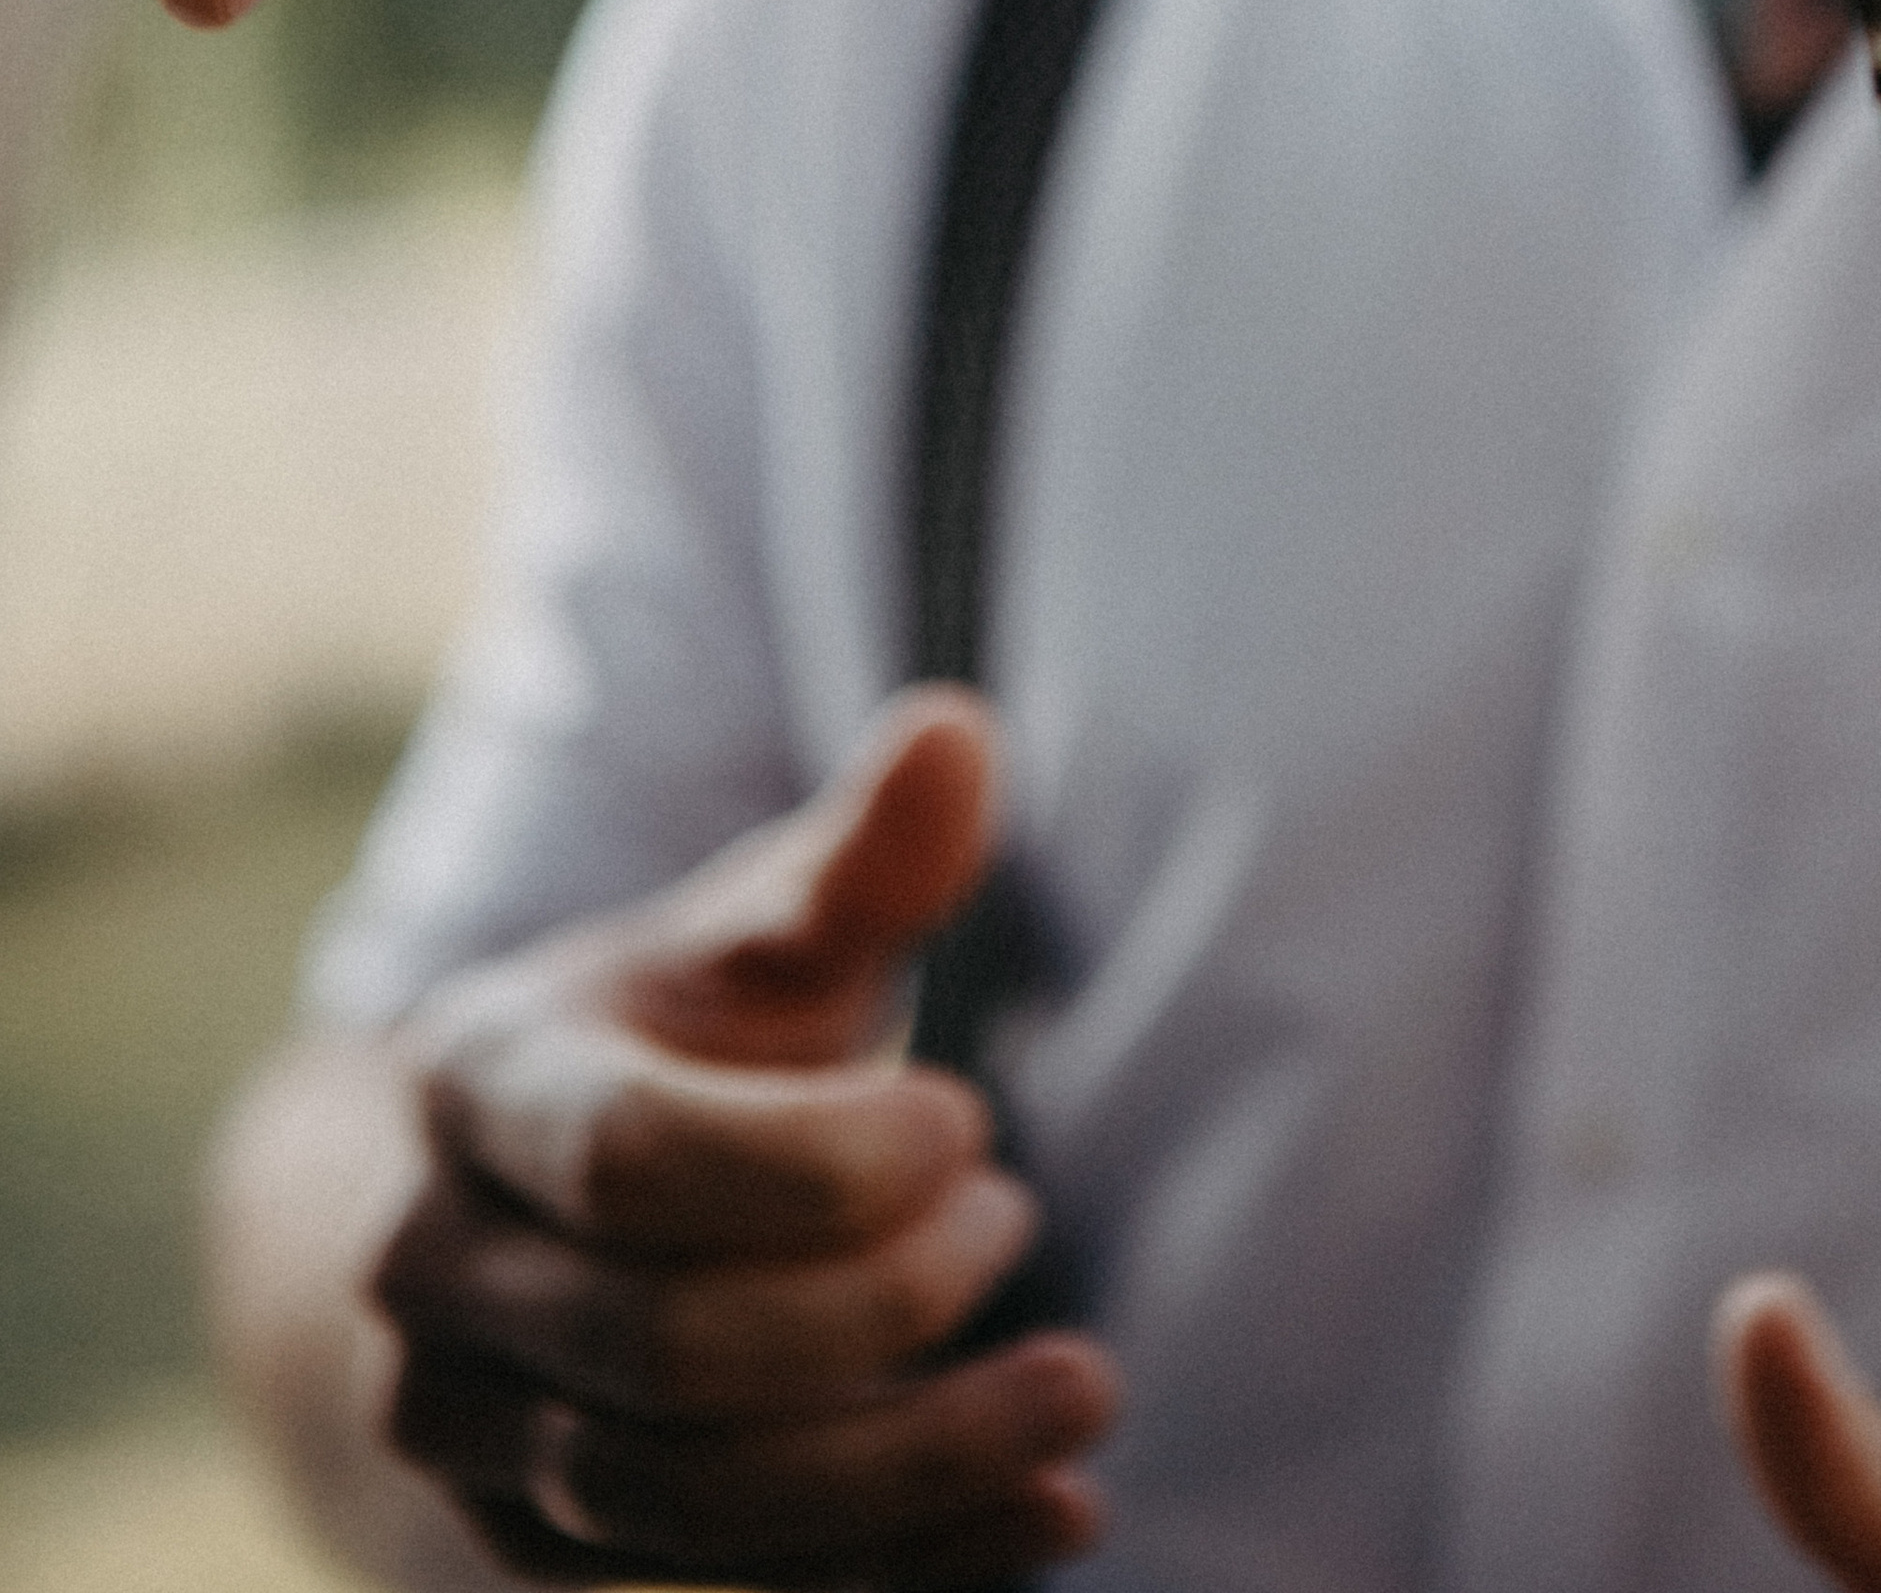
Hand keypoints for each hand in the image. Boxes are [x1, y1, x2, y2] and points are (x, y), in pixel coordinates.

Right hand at [373, 688, 1118, 1585]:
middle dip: (883, 1303)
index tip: (970, 1111)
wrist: (540, 1206)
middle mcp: (436, 1281)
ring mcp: (475, 1441)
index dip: (827, 1159)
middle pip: (667, 1351)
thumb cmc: (687, 1036)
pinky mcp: (543, 1562)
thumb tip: (961, 729)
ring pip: (693, 1507)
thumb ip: (863, 859)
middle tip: (1022, 1213)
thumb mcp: (762, 935)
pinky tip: (1057, 1514)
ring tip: (1086, 1381)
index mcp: (477, 1085)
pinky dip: (907, 1570)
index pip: (633, 1160)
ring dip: (916, 1463)